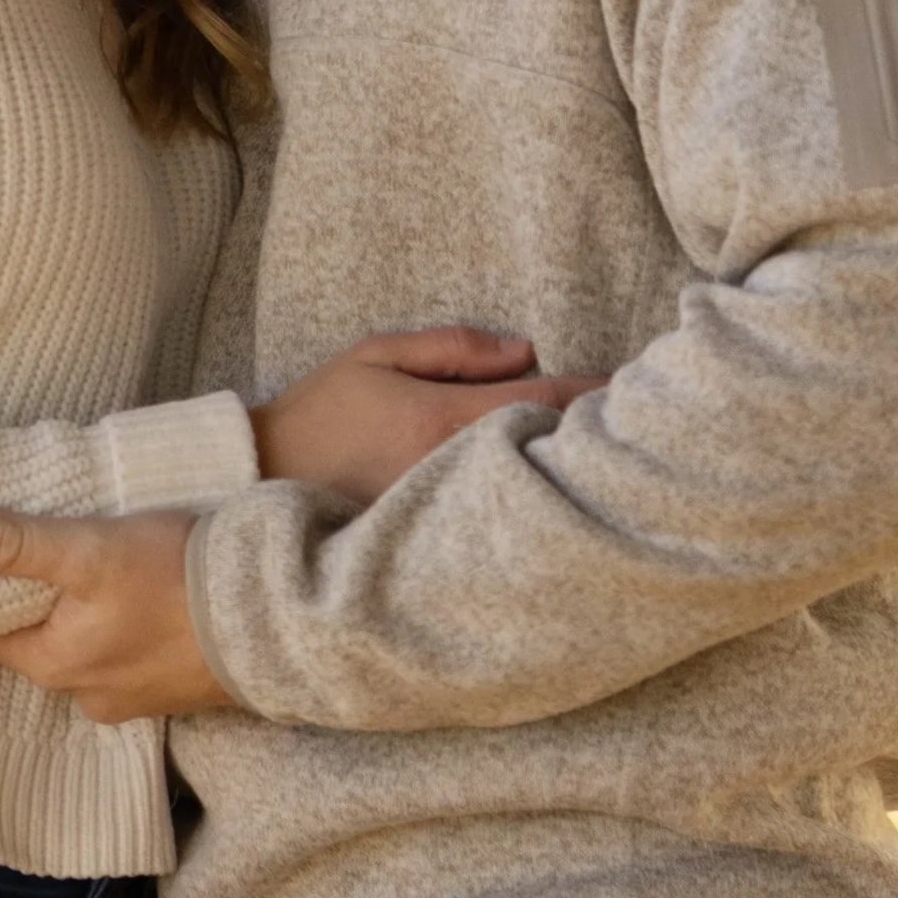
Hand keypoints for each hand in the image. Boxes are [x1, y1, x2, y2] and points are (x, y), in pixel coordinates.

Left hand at [0, 509, 223, 722]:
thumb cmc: (173, 579)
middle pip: (39, 641)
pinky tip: (139, 596)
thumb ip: (12, 544)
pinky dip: (124, 627)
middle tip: (35, 550)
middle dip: (34, 601)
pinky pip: (129, 654)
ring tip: (90, 569)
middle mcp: (87, 697)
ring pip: (85, 648)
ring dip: (83, 615)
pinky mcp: (174, 686)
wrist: (271, 617)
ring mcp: (135, 698)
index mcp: (55, 668)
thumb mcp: (86, 550)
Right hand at [250, 326, 603, 505]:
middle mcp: (451, 474)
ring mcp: (445, 519)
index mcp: (439, 420)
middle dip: (588, 442)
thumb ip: (453, 347)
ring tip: (606, 465)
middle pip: (545, 457)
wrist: (260, 482)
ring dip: (561, 476)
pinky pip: (497, 525)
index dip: (589, 394)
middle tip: (637, 428)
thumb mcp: (375, 355)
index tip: (626, 388)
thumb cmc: (318, 413)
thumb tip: (526, 350)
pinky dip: (527, 509)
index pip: (538, 404)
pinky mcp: (435, 550)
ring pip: (526, 495)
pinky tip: (548, 502)